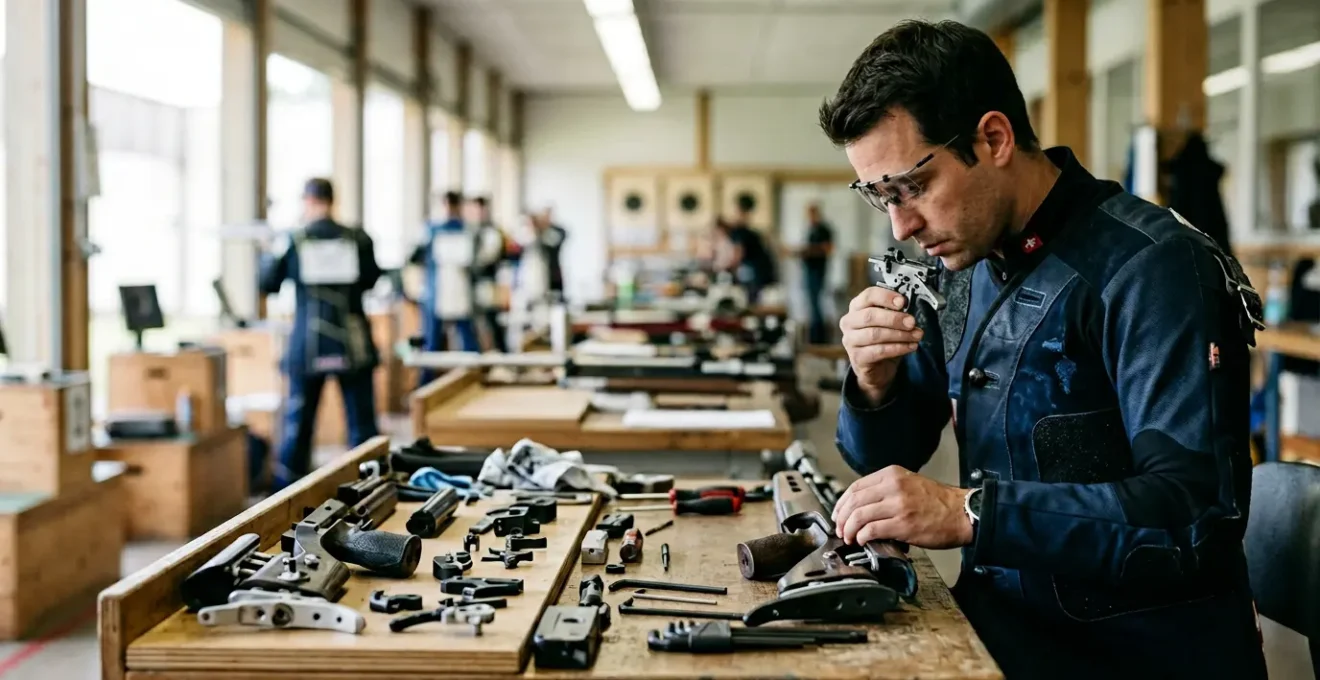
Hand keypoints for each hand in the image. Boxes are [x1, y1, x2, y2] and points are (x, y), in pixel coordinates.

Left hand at [831, 466, 972, 549]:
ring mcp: (898, 505)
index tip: (838, 514)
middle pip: (854, 501)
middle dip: (842, 518)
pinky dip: (862, 537)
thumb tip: (862, 507)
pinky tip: (863, 541)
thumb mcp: (909, 484)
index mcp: (892, 475)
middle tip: (840, 529)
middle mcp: (893, 486)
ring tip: (849, 537)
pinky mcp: (903, 524)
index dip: (842, 503)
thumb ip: (886, 490)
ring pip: (859, 516)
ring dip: (849, 529)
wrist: (962, 513)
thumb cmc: (939, 502)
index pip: (855, 487)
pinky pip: (872, 530)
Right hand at [839, 288, 923, 404]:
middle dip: (894, 319)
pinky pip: (879, 351)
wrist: (877, 368)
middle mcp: (849, 322)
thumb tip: (909, 305)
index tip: (902, 302)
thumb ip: (896, 312)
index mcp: (857, 307)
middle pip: (870, 316)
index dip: (886, 297)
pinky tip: (910, 346)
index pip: (868, 296)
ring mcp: (850, 341)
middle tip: (912, 322)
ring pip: (875, 334)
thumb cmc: (883, 340)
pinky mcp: (857, 357)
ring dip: (899, 335)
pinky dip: (898, 348)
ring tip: (916, 336)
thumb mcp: (889, 322)